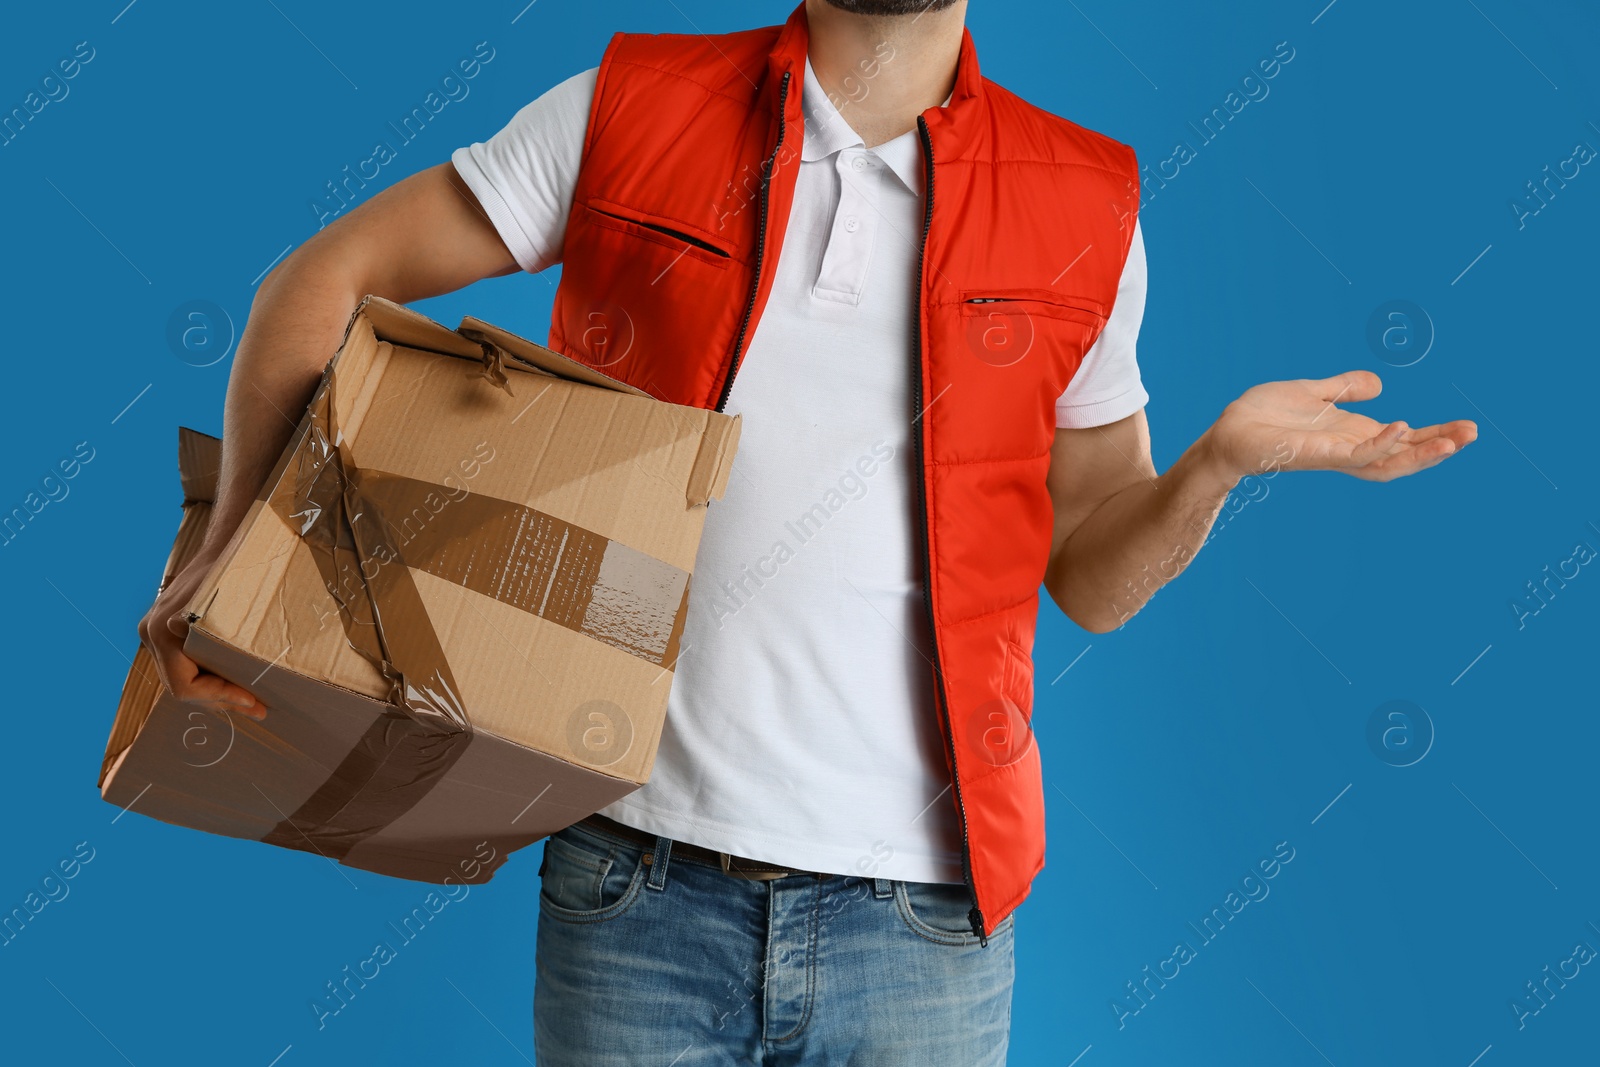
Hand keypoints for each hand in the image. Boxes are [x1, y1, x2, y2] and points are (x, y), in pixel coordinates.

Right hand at [136, 550, 263, 719]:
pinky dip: (208, 676)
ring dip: (215, 692)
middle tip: (257, 708)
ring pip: (182, 678)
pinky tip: (235, 681)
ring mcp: (155, 632)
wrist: (225, 545)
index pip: (183, 685)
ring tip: (249, 701)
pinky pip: (183, 664)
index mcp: (161, 631)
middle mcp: (151, 634)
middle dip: (220, 700)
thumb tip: (191, 643)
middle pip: (181, 687)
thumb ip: (207, 627)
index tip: (250, 700)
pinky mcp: (165, 631)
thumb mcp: (223, 600)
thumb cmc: (230, 570)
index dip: (217, 697)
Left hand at [1201, 370, 1477, 483]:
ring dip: (1419, 454)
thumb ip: (1344, 387)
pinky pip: (1353, 455)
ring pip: (1386, 462)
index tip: (1465, 428)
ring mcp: (1333, 455)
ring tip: (1452, 443)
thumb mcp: (1314, 392)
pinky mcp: (1314, 455)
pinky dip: (1379, 444)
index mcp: (1351, 434)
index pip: (1402, 441)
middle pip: (1403, 455)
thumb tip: (1380, 383)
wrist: (1227, 431)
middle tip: (1472, 435)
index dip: (1433, 435)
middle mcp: (1346, 449)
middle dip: (1438, 447)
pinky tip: (1400, 428)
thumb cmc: (1264, 415)